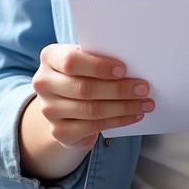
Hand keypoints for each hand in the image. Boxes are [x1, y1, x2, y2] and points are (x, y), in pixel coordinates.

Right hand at [32, 43, 154, 149]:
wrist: (62, 104)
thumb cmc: (81, 74)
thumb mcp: (85, 60)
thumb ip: (99, 58)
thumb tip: (135, 64)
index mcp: (50, 57)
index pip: (71, 61)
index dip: (98, 67)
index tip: (123, 70)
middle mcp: (43, 82)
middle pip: (84, 88)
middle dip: (118, 89)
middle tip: (143, 88)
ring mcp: (48, 109)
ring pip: (92, 110)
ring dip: (123, 107)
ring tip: (145, 103)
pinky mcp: (59, 131)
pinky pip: (93, 127)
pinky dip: (118, 121)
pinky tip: (133, 115)